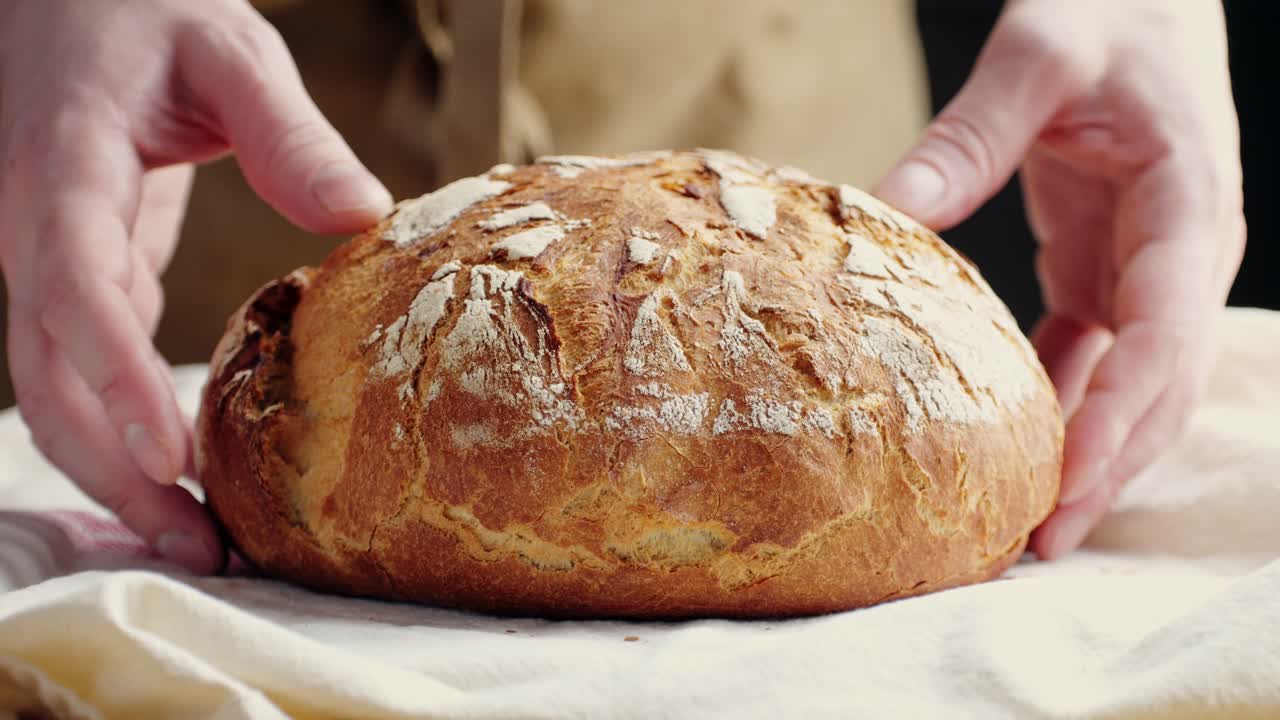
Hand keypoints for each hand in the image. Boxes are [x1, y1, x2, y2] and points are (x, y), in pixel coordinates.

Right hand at [0, 0, 391, 570]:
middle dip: (113, 468)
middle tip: (201, 547)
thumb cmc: (145, 12)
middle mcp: (37, 229)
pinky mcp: (81, 272)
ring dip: (115, 472)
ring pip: (53, 389)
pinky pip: (84, 367)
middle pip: (48, 374)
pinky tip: (183, 478)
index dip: (114, 376)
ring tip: (198, 543)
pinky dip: (123, 430)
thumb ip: (287, 130)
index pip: (75, 286)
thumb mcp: (229, 48)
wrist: (69, 0)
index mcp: (65, 170)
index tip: (167, 455)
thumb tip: (361, 216)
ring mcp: (49, 258)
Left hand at [874, 0, 1243, 557]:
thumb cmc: (1108, 10)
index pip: (1166, 334)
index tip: (1067, 484)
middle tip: (1037, 543)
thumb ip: (972, 133)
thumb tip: (889, 206)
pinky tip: (1008, 448)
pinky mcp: (1103, 266)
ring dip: (1083, 453)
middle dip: (1105, 467)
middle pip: (1156, 386)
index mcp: (1189, 207)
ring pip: (1128, 384)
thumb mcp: (1041, 52)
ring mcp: (1145, 266)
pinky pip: (1087, 354)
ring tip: (1026, 524)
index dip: (1120, 419)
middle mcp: (1181, 253)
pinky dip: (1055, 403)